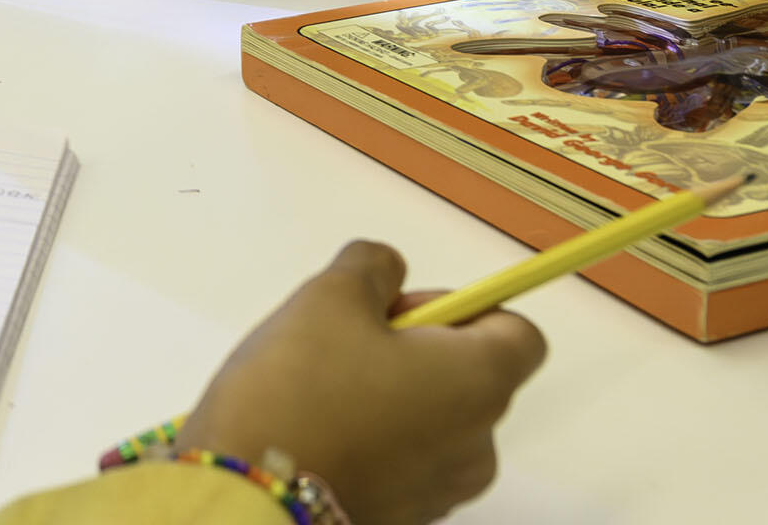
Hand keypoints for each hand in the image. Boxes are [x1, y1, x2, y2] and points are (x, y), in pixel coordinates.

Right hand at [177, 241, 545, 524]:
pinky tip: (318, 429)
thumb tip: (389, 270)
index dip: (465, 308)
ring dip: (392, 394)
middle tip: (346, 340)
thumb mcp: (329, 296)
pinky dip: (373, 438)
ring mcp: (441, 491)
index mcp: (479, 382)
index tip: (402, 308)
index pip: (520, 333)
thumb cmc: (297, 394)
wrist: (248, 498)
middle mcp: (476, 444)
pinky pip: (403, 461)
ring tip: (322, 389)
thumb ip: (373, 267)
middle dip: (416, 348)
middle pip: (471, 376)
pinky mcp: (403, 518)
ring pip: (433, 420)